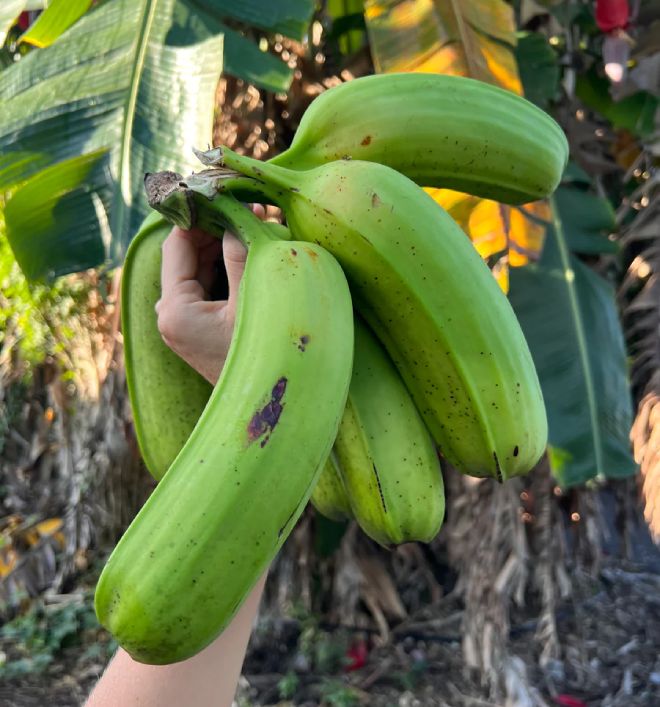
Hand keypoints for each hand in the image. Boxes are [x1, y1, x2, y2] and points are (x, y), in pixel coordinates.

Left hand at [154, 205, 264, 383]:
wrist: (268, 407)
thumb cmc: (265, 355)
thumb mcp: (253, 301)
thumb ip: (239, 256)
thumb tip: (234, 218)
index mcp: (174, 309)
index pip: (177, 245)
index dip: (199, 215)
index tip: (225, 194)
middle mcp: (170, 316)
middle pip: (187, 256)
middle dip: (216, 231)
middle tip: (251, 210)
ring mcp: (183, 325)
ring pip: (199, 271)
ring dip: (224, 248)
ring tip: (257, 226)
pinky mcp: (198, 331)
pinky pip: (207, 289)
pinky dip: (226, 270)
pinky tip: (250, 254)